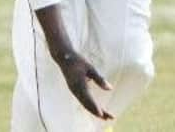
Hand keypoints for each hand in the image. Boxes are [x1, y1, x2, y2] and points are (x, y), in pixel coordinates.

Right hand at [34, 5, 113, 119]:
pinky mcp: (74, 89)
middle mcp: (76, 91)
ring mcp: (74, 91)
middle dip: (98, 113)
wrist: (63, 57)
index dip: (96, 109)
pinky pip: (82, 100)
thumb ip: (99, 79)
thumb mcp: (90, 68)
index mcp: (79, 85)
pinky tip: (96, 107)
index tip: (103, 115)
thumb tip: (110, 89)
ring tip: (105, 116)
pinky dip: (90, 105)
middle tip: (110, 118)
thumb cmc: (78, 61)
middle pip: (88, 105)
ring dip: (94, 110)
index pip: (89, 100)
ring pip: (85, 104)